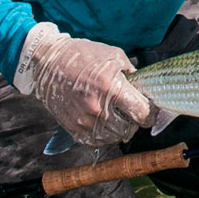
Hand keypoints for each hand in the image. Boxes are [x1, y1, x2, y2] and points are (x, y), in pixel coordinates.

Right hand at [14, 23, 154, 146]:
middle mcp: (98, 108)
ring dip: (120, 130)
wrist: (48, 62)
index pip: (141, 114)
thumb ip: (132, 72)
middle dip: (135, 122)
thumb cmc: (83, 55)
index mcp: (112, 88)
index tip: (150, 112)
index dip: (150, 114)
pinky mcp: (72, 128)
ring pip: (114, 138)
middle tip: (133, 114)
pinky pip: (95, 141)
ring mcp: (84, 121)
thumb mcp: (114, 56)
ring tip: (119, 118)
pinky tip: (105, 124)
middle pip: (129, 129)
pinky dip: (104, 136)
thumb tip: (143, 87)